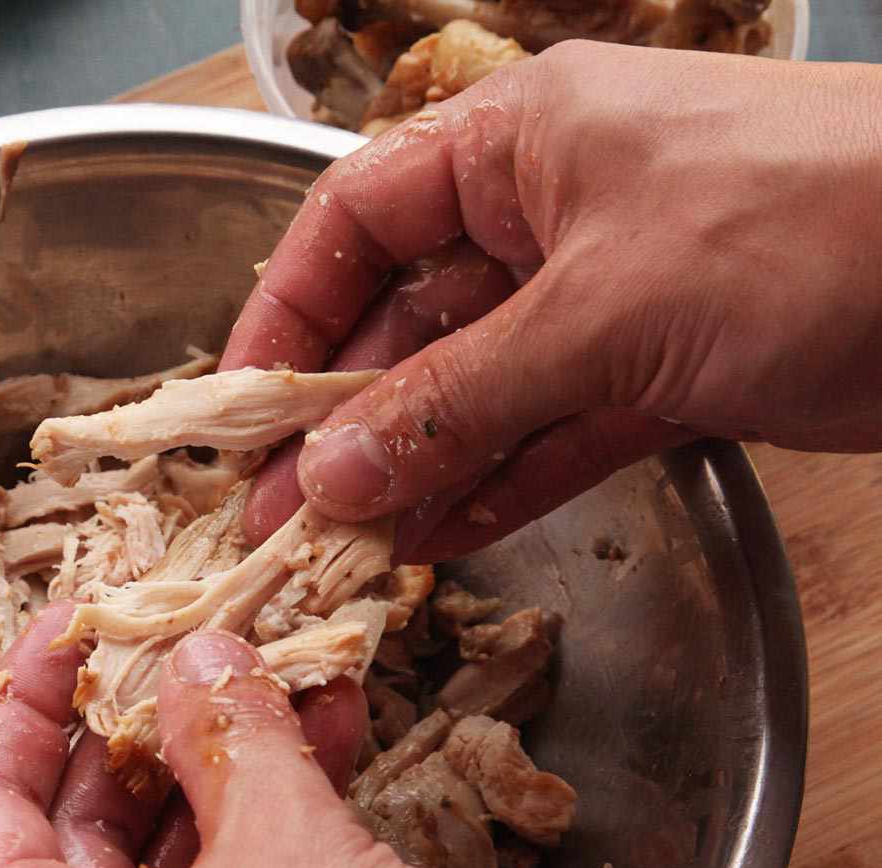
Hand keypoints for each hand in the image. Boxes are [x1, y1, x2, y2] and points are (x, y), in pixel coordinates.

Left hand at [0, 605, 546, 867]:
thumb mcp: (286, 857)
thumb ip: (233, 740)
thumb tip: (201, 662)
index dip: (21, 699)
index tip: (75, 628)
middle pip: (72, 834)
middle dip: (146, 728)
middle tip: (199, 652)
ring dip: (224, 773)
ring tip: (289, 689)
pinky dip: (264, 841)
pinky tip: (326, 765)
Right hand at [225, 43, 881, 559]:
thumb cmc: (806, 224)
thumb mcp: (602, 310)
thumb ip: (458, 399)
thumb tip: (332, 470)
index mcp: (517, 142)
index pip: (356, 218)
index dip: (286, 308)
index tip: (242, 404)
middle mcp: (551, 213)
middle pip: (411, 317)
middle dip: (348, 415)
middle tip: (286, 509)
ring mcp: (610, 295)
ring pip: (479, 387)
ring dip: (417, 464)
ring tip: (351, 543)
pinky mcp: (666, 369)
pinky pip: (554, 431)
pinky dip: (503, 482)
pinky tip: (443, 536)